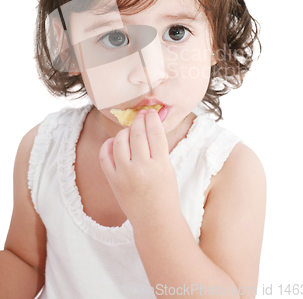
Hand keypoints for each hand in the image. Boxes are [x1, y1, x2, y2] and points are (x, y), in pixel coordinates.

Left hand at [99, 109, 180, 227]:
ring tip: (130, 131)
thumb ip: (158, 148)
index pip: (155, 132)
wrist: (155, 220)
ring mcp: (125, 175)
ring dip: (125, 131)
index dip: (152, 118)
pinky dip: (108, 145)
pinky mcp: (113, 181)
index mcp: (161, 164)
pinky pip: (105, 156)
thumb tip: (151, 123)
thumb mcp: (168, 168)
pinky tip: (114, 142)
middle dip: (139, 120)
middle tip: (141, 115)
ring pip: (120, 141)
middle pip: (138, 134)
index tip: (151, 112)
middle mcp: (142, 168)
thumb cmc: (165, 193)